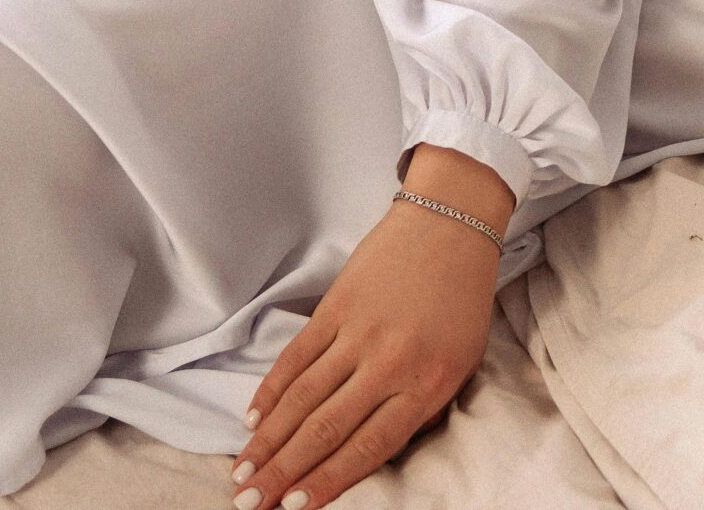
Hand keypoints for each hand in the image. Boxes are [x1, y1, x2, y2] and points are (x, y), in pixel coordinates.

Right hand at [226, 196, 502, 508]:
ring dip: (267, 441)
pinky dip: (270, 391)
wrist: (452, 222)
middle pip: (325, 430)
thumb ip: (421, 408)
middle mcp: (392, 362)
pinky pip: (295, 357)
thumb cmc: (461, 300)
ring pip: (302, 399)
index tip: (293, 509)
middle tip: (248, 504)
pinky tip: (253, 420)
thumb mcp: (462, 362)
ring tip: (241, 474)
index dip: (326, 482)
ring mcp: (360, 332)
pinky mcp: (336, 305)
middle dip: (282, 474)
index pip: (369, 447)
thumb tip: (370, 451)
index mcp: (429, 383)